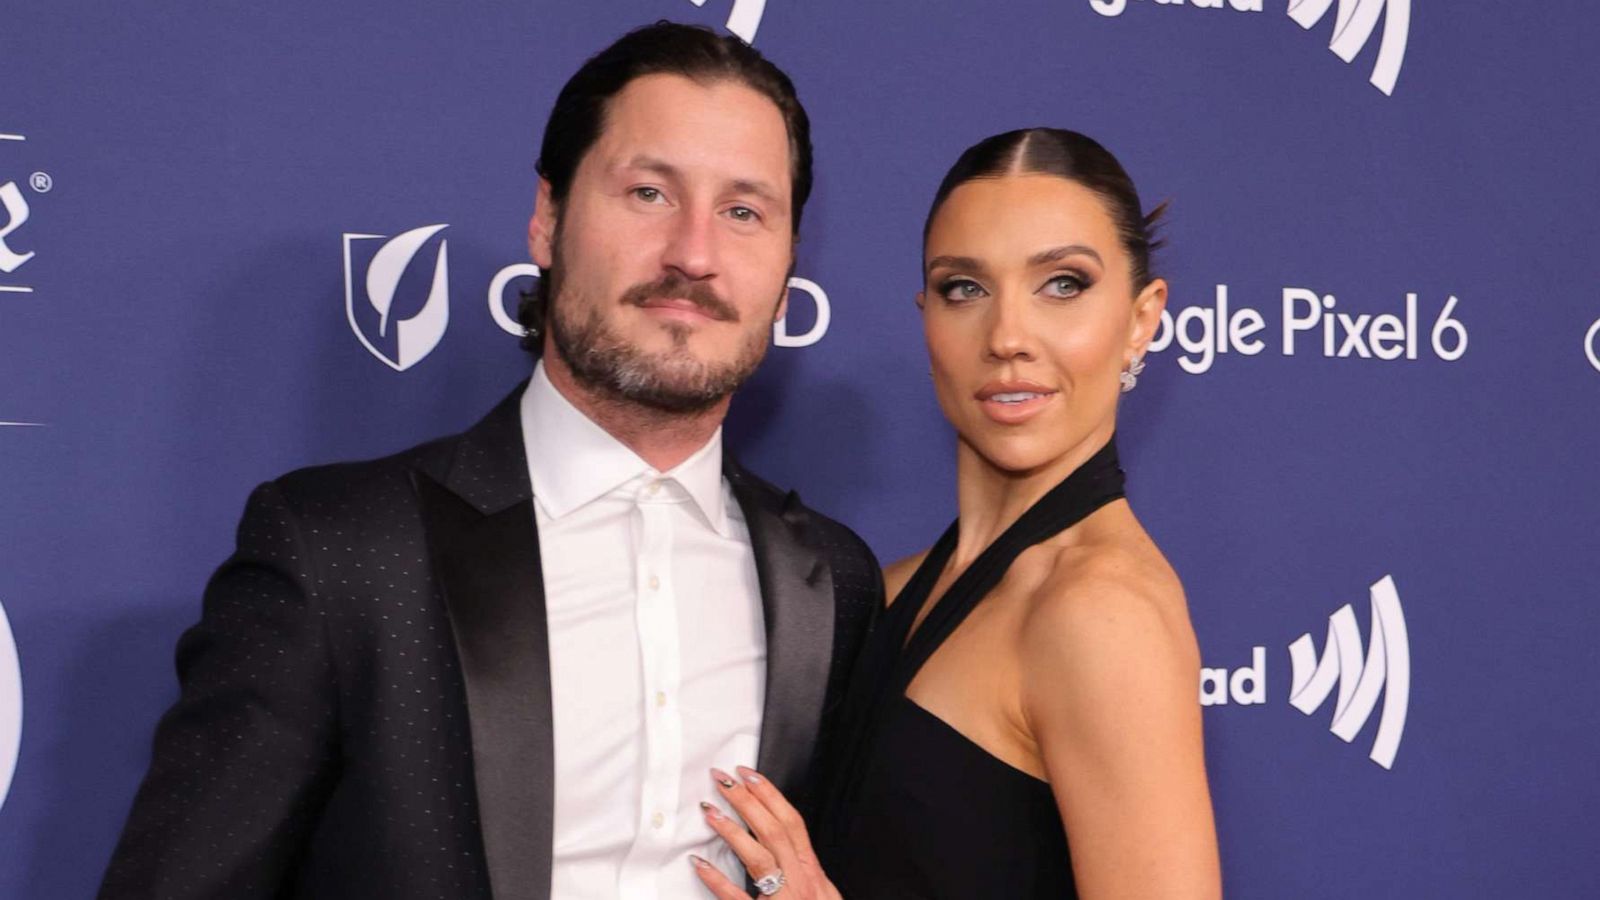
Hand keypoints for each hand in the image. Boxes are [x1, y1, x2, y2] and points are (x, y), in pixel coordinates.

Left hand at [691, 766, 841, 899]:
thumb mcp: (823, 895)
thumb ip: (805, 871)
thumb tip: (788, 847)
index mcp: (813, 873)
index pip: (792, 824)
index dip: (771, 795)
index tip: (750, 774)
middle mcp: (801, 883)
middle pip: (774, 832)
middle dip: (748, 801)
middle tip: (723, 779)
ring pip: (760, 858)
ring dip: (733, 831)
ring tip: (709, 810)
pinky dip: (718, 881)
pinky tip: (699, 864)